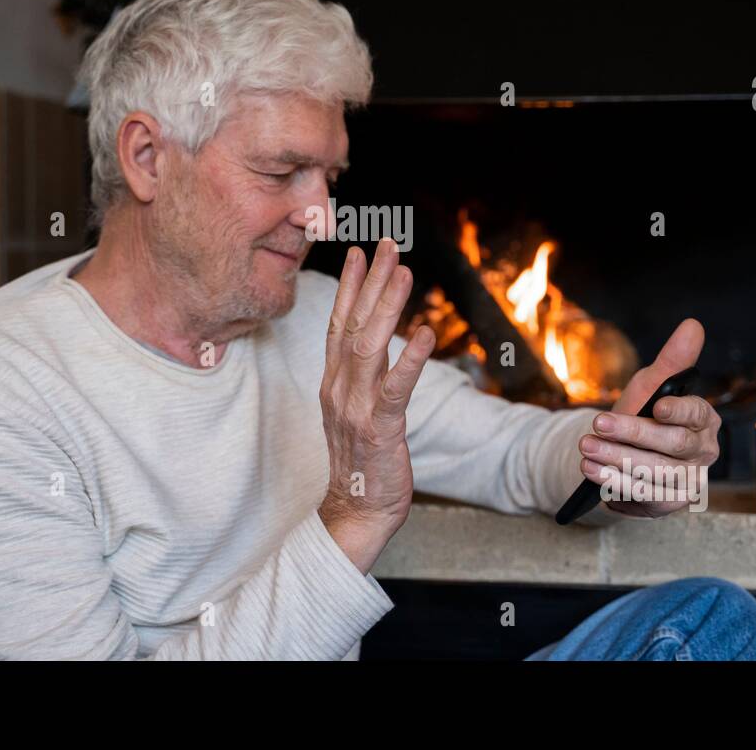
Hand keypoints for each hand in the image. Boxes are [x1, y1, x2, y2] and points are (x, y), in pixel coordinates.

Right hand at [318, 238, 435, 570]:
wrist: (356, 512)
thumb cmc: (362, 463)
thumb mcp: (354, 412)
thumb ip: (361, 379)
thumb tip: (376, 347)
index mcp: (333, 383)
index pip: (338, 324)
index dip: (349, 287)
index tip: (358, 253)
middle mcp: (339, 388)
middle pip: (353, 324)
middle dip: (371, 281)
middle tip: (387, 244)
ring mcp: (356, 408)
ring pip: (370, 346)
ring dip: (387, 306)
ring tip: (403, 271)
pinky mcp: (379, 428)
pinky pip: (394, 388)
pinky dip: (409, 359)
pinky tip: (422, 334)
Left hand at [577, 318, 719, 517]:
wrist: (622, 451)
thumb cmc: (643, 412)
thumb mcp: (651, 385)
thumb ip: (672, 360)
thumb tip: (692, 324)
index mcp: (704, 420)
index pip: (697, 414)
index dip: (678, 411)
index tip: (657, 406)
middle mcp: (703, 453)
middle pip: (672, 445)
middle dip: (632, 434)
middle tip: (596, 425)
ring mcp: (688, 482)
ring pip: (655, 474)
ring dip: (617, 462)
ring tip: (586, 451)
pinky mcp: (668, 504)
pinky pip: (643, 497)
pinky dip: (615, 485)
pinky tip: (592, 474)